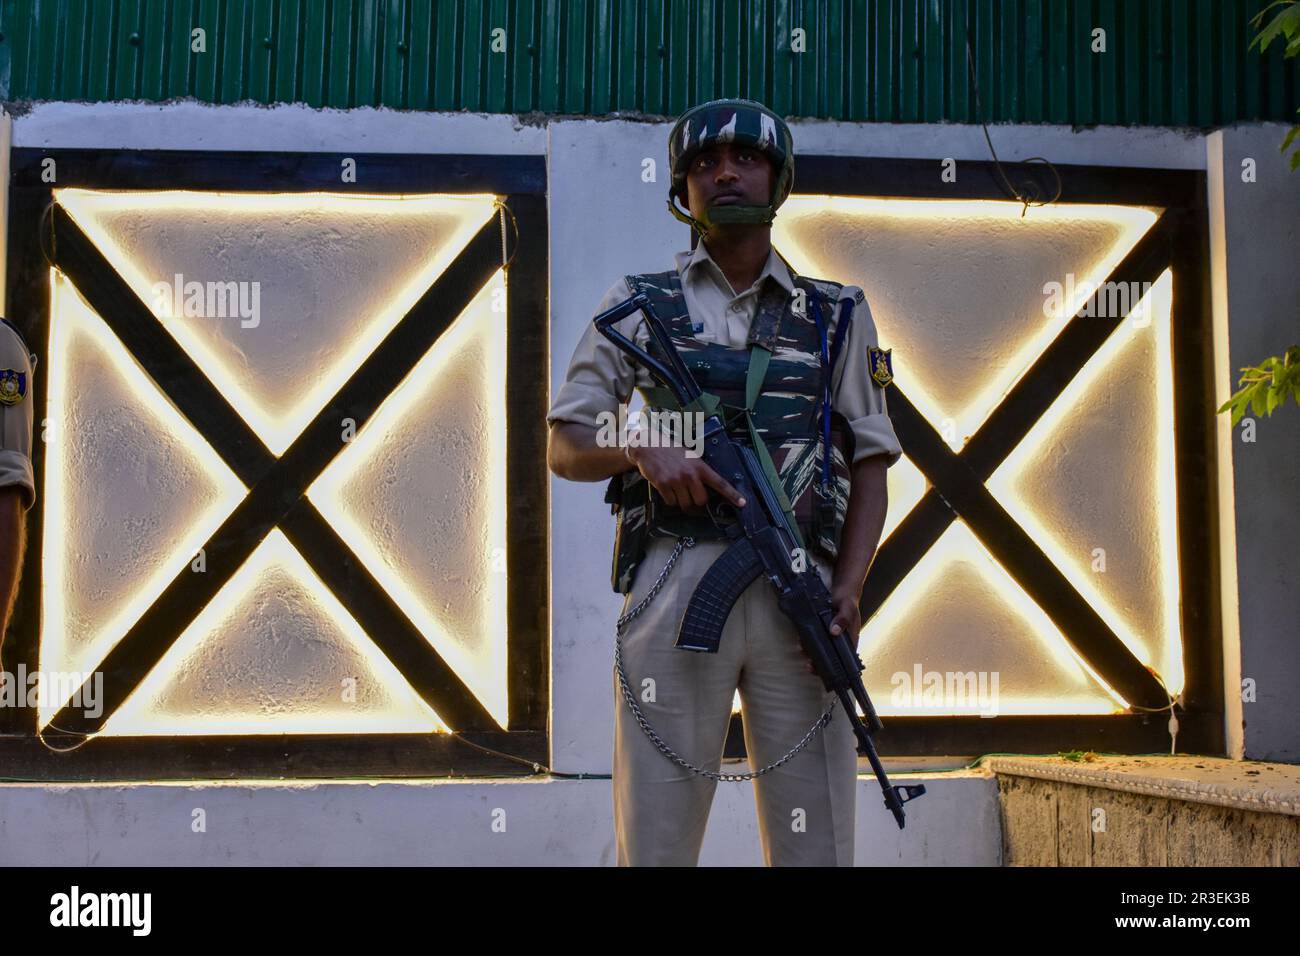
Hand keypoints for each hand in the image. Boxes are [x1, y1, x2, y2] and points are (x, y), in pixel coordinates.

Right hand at [627, 443, 746, 512]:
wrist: (649, 445)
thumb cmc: (670, 450)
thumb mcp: (689, 455)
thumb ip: (698, 471)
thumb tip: (705, 488)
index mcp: (699, 466)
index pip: (720, 482)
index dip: (732, 494)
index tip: (742, 503)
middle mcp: (690, 474)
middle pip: (701, 501)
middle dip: (696, 502)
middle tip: (691, 496)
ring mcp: (676, 480)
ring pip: (685, 504)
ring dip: (682, 502)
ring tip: (677, 490)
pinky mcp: (663, 485)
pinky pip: (671, 502)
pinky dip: (670, 500)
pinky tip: (667, 489)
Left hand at [800, 590, 861, 673]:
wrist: (842, 588)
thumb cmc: (848, 599)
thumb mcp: (847, 607)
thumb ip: (843, 618)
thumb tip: (835, 632)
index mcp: (851, 637)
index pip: (845, 657)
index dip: (836, 666)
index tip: (824, 671)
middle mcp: (841, 638)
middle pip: (831, 656)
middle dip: (820, 662)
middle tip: (809, 665)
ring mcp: (831, 634)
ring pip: (822, 648)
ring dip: (812, 652)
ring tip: (802, 651)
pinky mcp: (822, 628)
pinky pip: (815, 638)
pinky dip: (808, 641)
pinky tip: (801, 642)